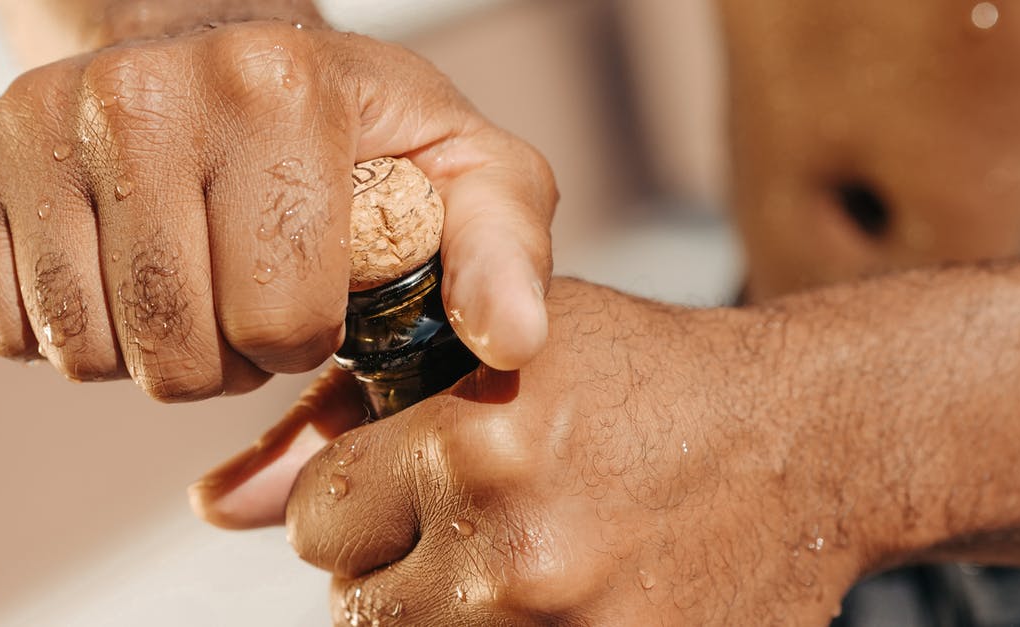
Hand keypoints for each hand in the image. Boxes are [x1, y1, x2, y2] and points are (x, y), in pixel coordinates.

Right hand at [0, 20, 555, 400]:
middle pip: (177, 353)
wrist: (216, 50)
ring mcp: (43, 121)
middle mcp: (142, 93)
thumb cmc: (349, 126)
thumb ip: (500, 250)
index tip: (314, 294)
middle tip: (246, 298)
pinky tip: (122, 272)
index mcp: (274, 89)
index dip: (306, 337)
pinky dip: (76, 331)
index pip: (281, 320)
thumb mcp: (460, 169)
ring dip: (152, 350)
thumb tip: (511, 342)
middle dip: (228, 357)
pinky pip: (14, 330)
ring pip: (90, 352)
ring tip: (190, 284)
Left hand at [198, 279, 865, 623]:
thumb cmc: (643, 375)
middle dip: (395, 560)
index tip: (406, 479)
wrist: (801, 437)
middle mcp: (510, 549)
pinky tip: (551, 588)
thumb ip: (343, 417)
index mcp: (473, 442)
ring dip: (441, 609)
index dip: (359, 496)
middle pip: (354, 604)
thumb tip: (218, 505)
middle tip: (470, 520)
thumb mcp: (498, 349)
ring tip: (511, 555)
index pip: (318, 517)